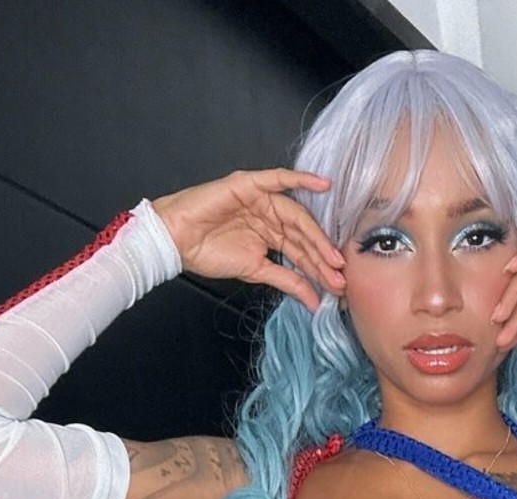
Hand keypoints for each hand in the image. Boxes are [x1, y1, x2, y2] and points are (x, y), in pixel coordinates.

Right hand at [152, 169, 345, 310]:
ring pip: (296, 215)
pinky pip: (279, 179)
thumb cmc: (209, 254)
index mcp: (272, 236)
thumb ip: (287, 282)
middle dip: (322, 256)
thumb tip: (314, 301)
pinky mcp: (250, 184)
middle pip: (303, 235)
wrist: (177, 242)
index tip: (337, 286)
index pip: (302, 252)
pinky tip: (322, 183)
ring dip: (316, 234)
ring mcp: (262, 199)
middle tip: (340, 275)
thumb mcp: (257, 271)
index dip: (320, 268)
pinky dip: (300, 179)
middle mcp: (271, 217)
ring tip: (332, 255)